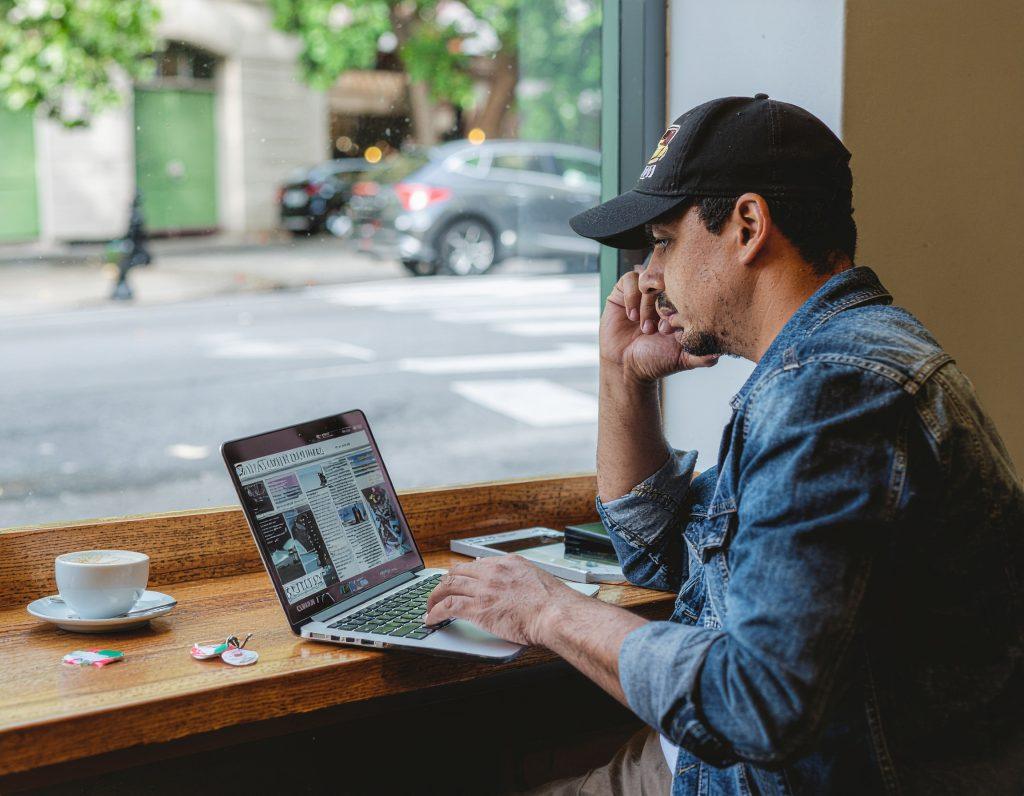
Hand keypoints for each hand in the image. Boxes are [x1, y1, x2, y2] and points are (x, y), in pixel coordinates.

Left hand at [423, 556, 583, 645]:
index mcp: (508, 562)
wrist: (555, 613)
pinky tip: (430, 618)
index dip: (463, 573)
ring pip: (448, 586)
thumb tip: (516, 584)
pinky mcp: (478, 608)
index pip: (477, 564)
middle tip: (438, 592)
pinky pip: (448, 607)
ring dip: (434, 597)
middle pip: (458, 572)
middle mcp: (493, 572)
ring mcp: (484, 589)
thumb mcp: (538, 579)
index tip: (458, 579)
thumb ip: (521, 578)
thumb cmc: (554, 603)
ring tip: (429, 606)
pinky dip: (435, 612)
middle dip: (444, 582)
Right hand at [600, 270, 718, 381]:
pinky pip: (630, 279)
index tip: (675, 329)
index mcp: (680, 306)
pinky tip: (632, 317)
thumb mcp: (682, 358)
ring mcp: (644, 292)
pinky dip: (632, 297)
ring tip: (646, 328)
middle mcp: (663, 295)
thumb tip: (720, 352)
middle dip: (664, 305)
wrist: (625, 366)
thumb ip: (702, 356)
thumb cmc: (654, 361)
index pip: (687, 289)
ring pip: (649, 279)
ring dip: (647, 305)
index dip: (682, 305)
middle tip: (661, 329)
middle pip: (668, 281)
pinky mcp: (624, 291)